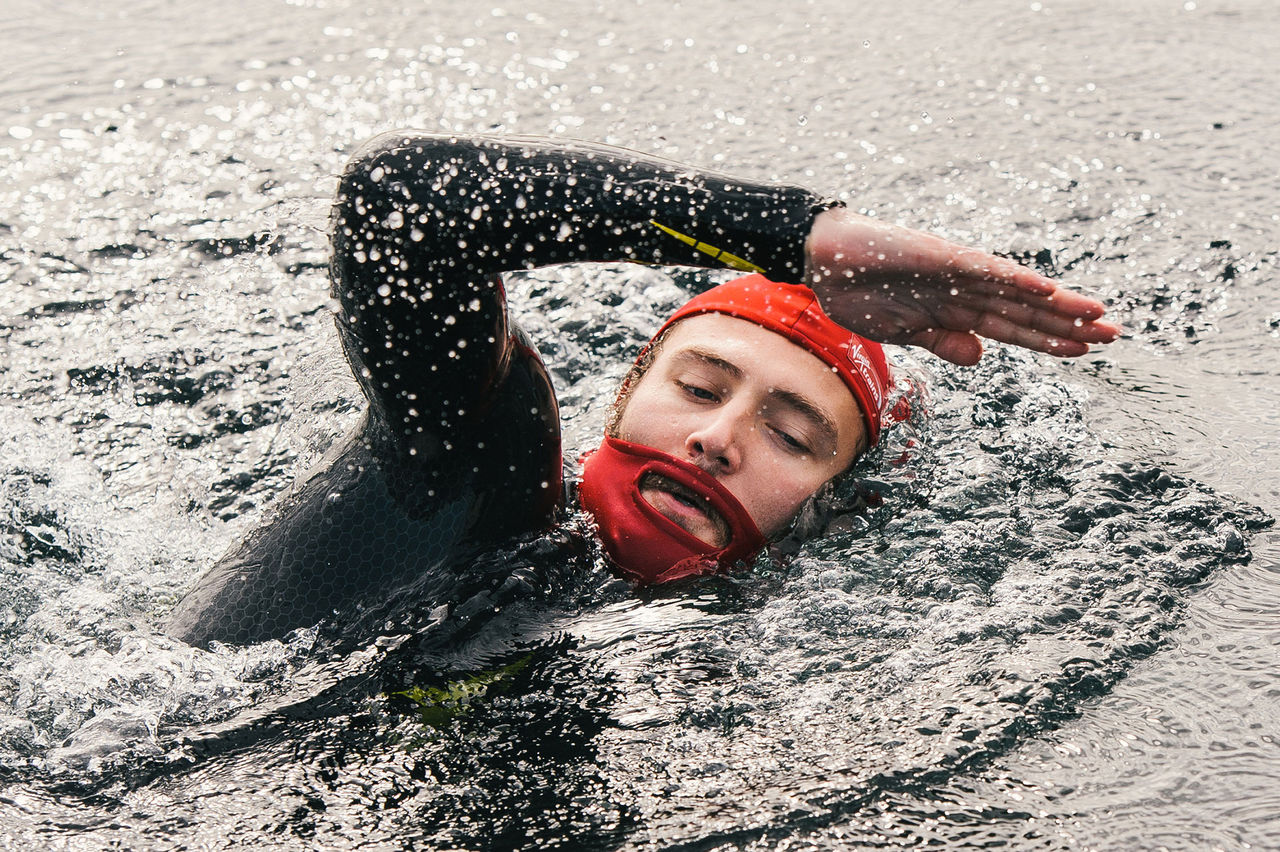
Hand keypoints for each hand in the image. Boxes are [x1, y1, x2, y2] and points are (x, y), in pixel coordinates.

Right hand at [805, 207, 1120, 365]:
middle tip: (1114, 333)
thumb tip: (981, 357)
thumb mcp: (906, 332)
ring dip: (1055, 302)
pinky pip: (983, 270)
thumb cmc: (858, 293)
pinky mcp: (939, 256)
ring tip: (1096, 312)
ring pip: (1015, 291)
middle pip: (1025, 310)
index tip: (1085, 350)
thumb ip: (943, 341)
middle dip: (1068, 323)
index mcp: (956, 308)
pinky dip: (1014, 279)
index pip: (1013, 327)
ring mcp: (955, 271)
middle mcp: (965, 288)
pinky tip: (1046, 288)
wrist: (823, 261)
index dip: (1048, 339)